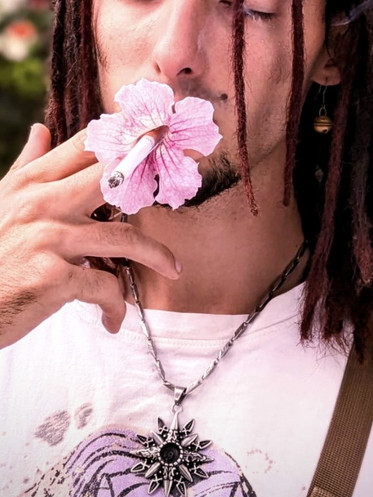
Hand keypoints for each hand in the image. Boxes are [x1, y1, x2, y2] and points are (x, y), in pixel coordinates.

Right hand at [0, 124, 180, 348]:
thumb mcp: (2, 203)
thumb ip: (27, 168)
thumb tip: (41, 129)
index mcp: (30, 184)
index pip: (84, 146)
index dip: (125, 138)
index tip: (157, 134)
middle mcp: (40, 205)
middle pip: (111, 178)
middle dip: (151, 175)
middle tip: (182, 177)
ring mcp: (48, 240)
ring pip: (124, 239)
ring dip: (156, 256)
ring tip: (171, 269)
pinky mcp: (54, 277)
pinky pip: (107, 288)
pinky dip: (116, 306)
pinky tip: (112, 319)